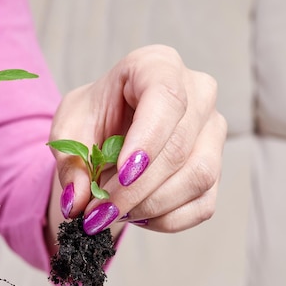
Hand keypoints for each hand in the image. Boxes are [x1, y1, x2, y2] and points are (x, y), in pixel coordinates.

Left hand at [49, 45, 226, 235]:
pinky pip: (202, 204)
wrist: (110, 130)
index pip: (166, 97)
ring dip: (150, 206)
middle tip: (98, 212)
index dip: (147, 140)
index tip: (122, 173)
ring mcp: (212, 131)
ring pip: (198, 177)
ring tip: (112, 213)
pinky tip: (136, 215)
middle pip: (179, 147)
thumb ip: (70, 161)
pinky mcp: (216, 167)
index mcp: (157, 65)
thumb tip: (76, 201)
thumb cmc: (94, 117)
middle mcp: (197, 93)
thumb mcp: (69, 129)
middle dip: (136, 189)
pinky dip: (165, 219)